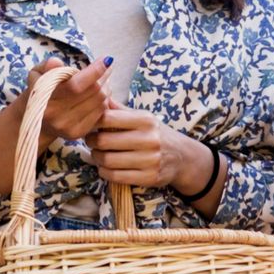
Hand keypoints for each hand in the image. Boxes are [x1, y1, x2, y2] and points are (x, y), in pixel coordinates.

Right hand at [0, 62, 118, 192]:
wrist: (25, 128)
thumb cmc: (32, 97)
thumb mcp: (34, 77)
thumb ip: (47, 69)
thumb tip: (58, 64)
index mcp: (47, 99)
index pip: (79, 84)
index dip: (95, 71)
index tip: (105, 61)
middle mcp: (59, 116)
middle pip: (96, 94)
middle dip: (102, 80)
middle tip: (102, 70)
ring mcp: (69, 129)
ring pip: (101, 105)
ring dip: (104, 92)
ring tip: (98, 82)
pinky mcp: (77, 136)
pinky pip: (99, 118)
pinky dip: (102, 107)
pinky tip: (95, 100)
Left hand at [95, 105, 212, 198]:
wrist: (183, 157)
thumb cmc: (157, 135)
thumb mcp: (144, 118)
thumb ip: (121, 110)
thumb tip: (99, 95)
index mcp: (145, 120)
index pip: (108, 118)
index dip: (93, 122)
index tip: (90, 125)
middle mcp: (149, 139)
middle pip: (104, 141)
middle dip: (91, 142)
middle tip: (91, 142)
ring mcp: (150, 160)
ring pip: (108, 160)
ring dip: (97, 158)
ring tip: (98, 155)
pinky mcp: (149, 177)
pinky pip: (116, 176)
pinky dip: (105, 172)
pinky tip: (105, 168)